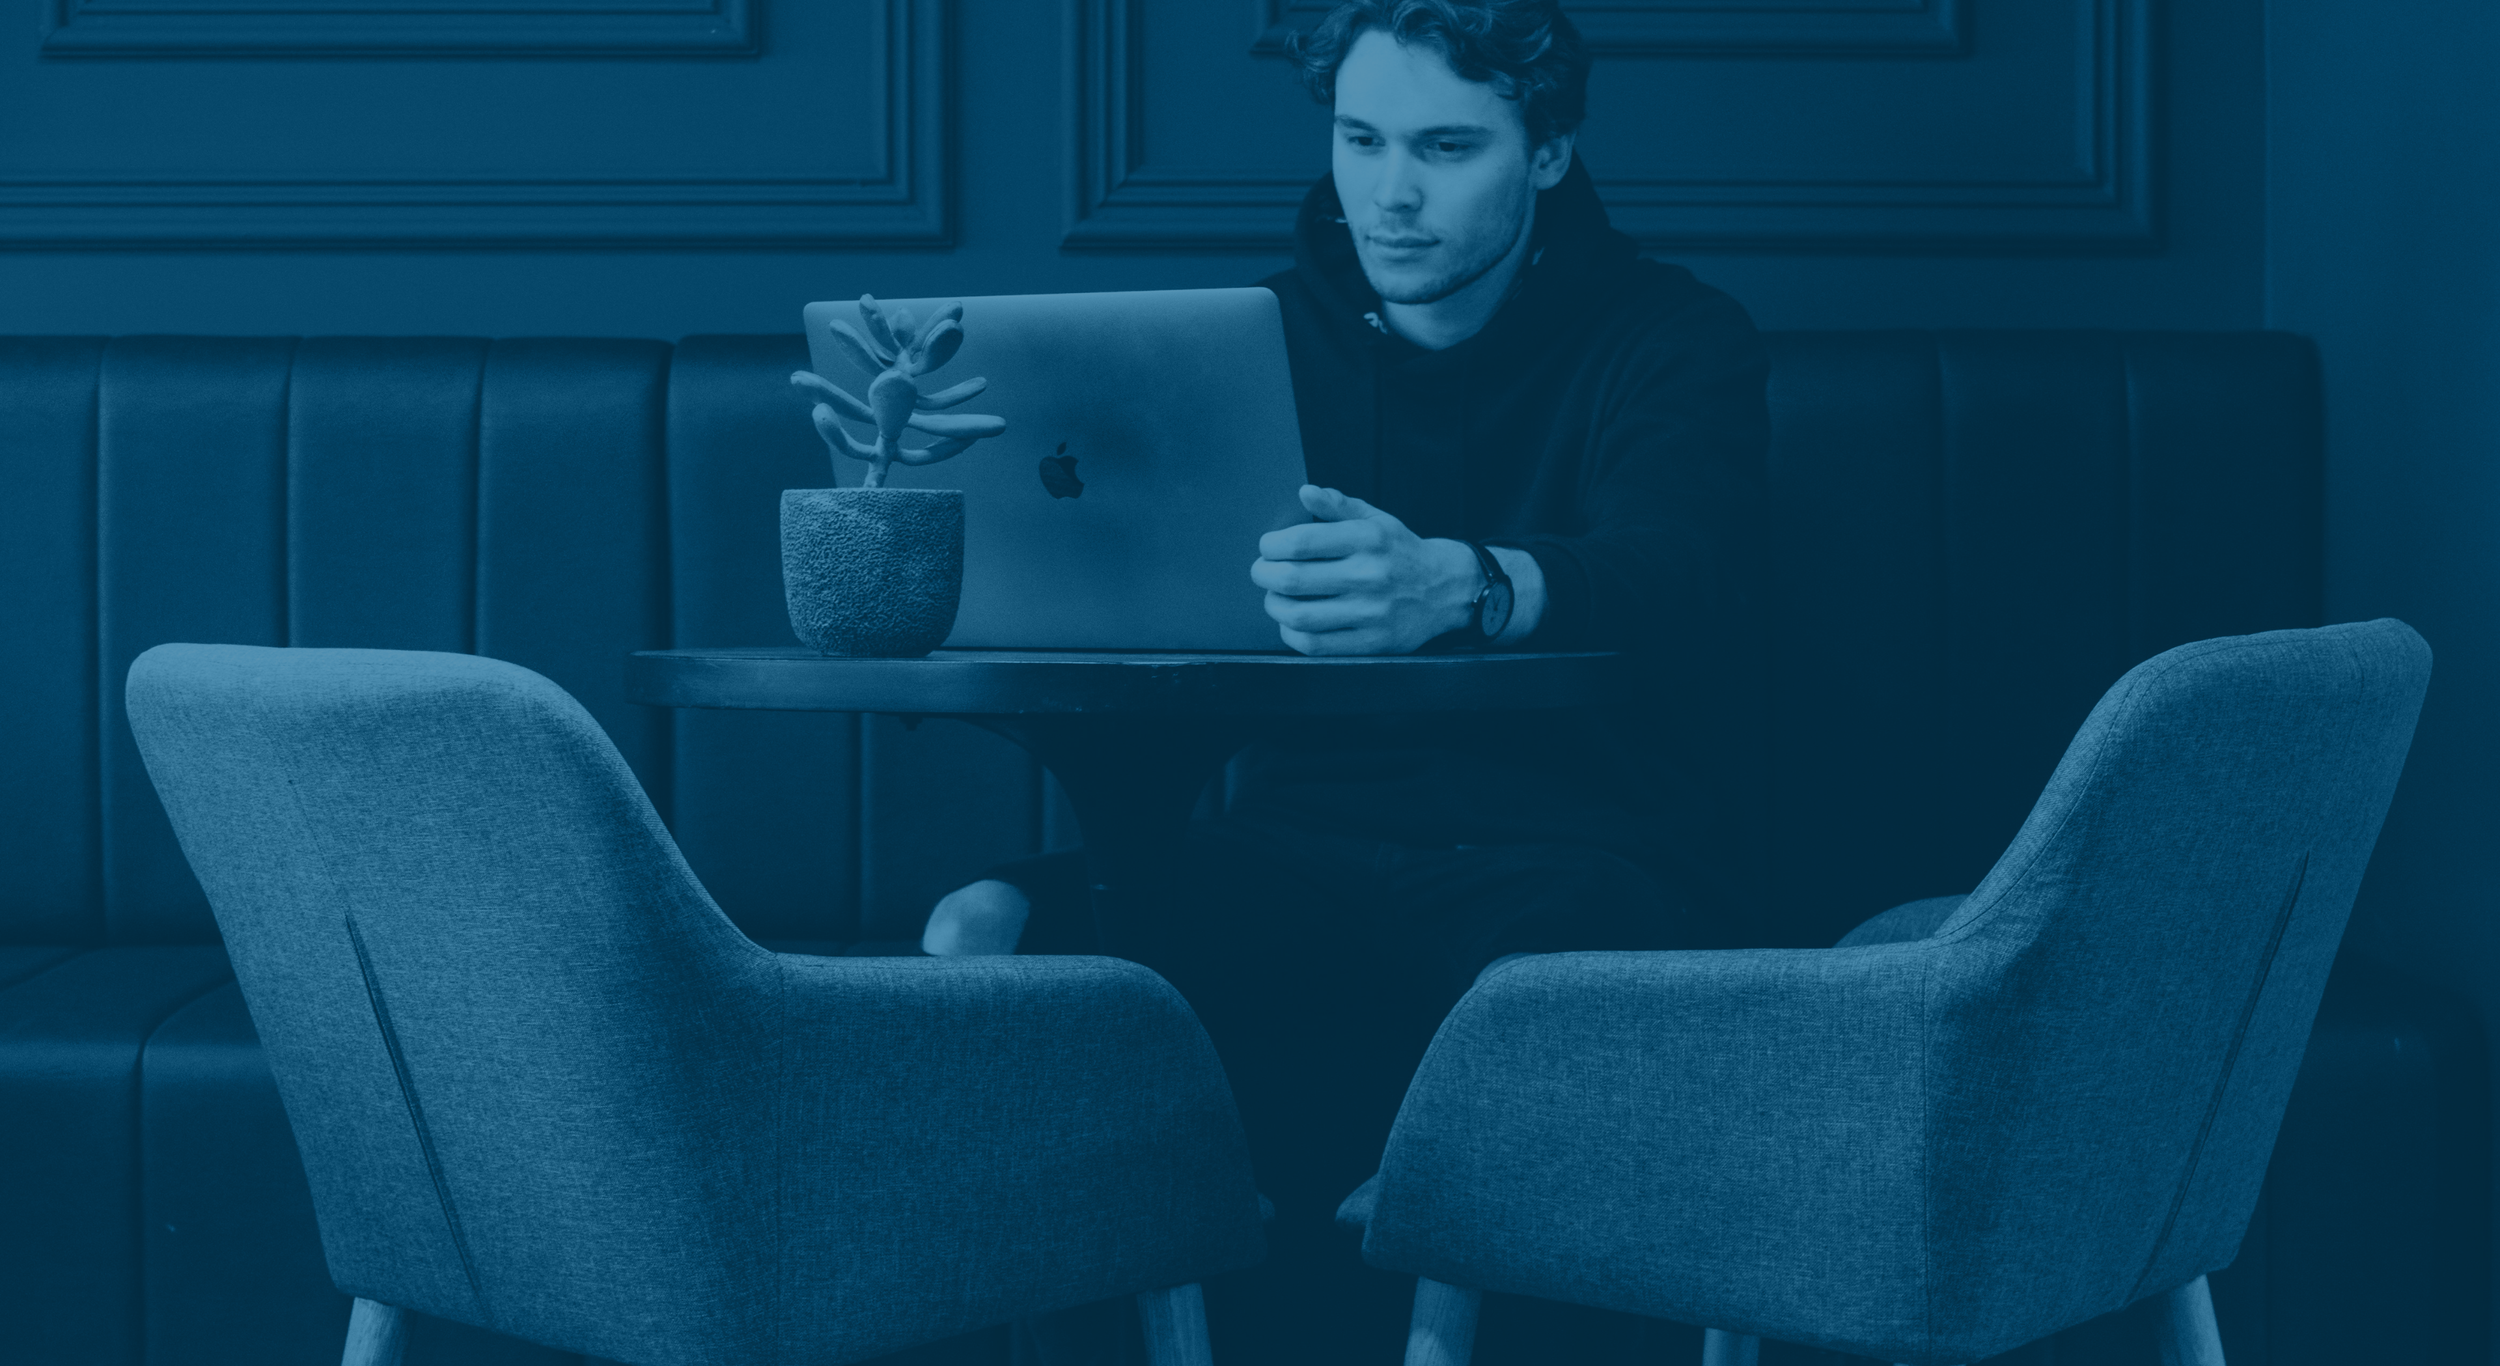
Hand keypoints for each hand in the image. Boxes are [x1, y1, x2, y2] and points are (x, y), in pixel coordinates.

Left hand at [1251, 485, 1481, 654]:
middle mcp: (1369, 575)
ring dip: (1274, 606)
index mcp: (1367, 539)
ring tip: (1275, 597)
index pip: (1300, 542)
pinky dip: (1292, 634)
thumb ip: (1338, 505)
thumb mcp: (1376, 519)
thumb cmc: (1402, 553)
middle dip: (1264, 574)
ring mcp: (1370, 612)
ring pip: (1299, 615)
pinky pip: (1316, 644)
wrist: (1445, 589)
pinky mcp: (1371, 642)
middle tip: (1263, 572)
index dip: (1271, 545)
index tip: (1268, 547)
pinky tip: (1292, 622)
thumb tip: (1305, 492)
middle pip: (1293, 579)